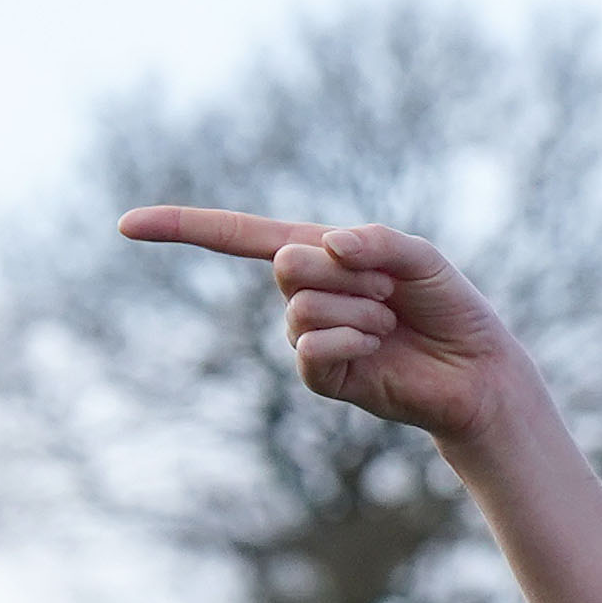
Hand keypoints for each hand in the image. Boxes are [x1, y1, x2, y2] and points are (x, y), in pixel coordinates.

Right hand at [115, 206, 523, 439]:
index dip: (184, 228)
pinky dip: (351, 342)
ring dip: (360, 311)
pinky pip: (311, 348)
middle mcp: (304, 294)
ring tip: (390, 324)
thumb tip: (325, 246)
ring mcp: (308, 337)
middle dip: (348, 272)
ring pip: (302, 308)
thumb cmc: (449, 306)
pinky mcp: (321, 377)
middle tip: (390, 291)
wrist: (476, 370)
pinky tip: (379, 349)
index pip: (239, 236)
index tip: (125, 225)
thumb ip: (375, 239)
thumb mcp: (421, 256)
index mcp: (319, 253)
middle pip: (287, 265)